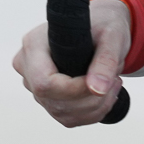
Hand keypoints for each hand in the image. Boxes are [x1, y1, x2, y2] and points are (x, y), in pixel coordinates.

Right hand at [12, 0, 131, 126]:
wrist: (103, 28)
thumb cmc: (104, 24)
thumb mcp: (112, 37)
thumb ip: (105, 61)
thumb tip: (97, 89)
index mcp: (35, 44)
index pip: (44, 82)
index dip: (73, 89)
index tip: (101, 82)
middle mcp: (28, 66)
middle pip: (53, 101)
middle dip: (90, 99)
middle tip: (114, 80)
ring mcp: (35, 85)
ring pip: (62, 113)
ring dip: (95, 107)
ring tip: (112, 83)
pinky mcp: (47, 99)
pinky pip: (68, 118)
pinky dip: (92, 112)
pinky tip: (104, 94)